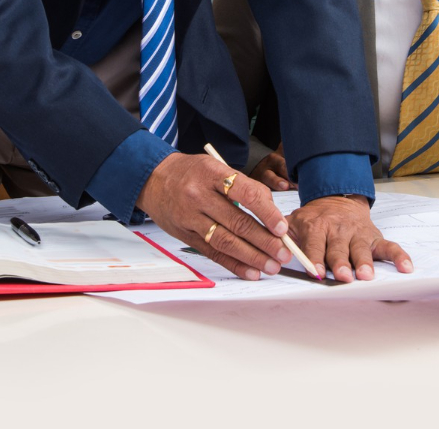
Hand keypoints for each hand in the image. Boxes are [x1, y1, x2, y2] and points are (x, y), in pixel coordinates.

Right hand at [136, 153, 289, 280]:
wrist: (154, 179)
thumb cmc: (192, 172)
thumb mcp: (216, 167)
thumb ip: (244, 186)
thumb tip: (272, 214)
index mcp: (212, 173)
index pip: (246, 193)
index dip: (267, 213)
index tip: (282, 228)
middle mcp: (199, 196)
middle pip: (237, 223)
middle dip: (265, 242)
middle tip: (284, 253)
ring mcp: (190, 217)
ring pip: (226, 241)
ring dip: (252, 257)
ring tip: (272, 266)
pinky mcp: (185, 235)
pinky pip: (212, 253)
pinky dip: (233, 264)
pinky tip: (250, 271)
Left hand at [287, 195, 412, 282]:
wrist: (337, 197)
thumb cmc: (314, 217)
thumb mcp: (293, 220)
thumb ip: (279, 233)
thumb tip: (265, 245)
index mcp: (317, 226)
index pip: (315, 244)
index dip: (315, 258)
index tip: (315, 272)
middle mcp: (339, 230)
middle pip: (340, 249)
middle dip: (342, 262)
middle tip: (344, 276)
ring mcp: (358, 234)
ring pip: (363, 249)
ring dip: (365, 262)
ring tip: (367, 275)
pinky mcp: (375, 236)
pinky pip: (389, 246)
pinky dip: (399, 256)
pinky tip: (406, 268)